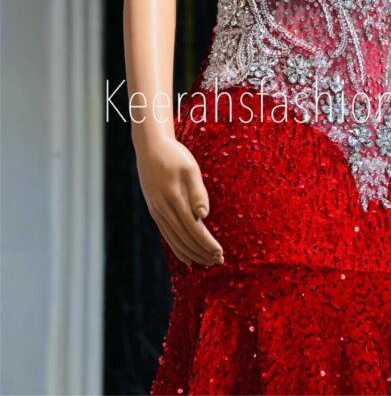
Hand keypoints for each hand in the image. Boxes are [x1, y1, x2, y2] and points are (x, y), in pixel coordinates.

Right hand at [134, 132, 223, 266]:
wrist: (150, 148)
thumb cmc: (174, 156)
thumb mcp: (190, 168)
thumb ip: (197, 192)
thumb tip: (203, 216)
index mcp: (174, 199)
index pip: (194, 230)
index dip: (207, 244)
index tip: (220, 253)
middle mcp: (163, 210)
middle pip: (185, 239)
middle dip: (202, 252)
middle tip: (219, 261)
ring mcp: (157, 212)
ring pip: (175, 241)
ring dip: (192, 253)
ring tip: (207, 262)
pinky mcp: (155, 211)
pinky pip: (167, 236)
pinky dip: (178, 249)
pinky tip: (187, 258)